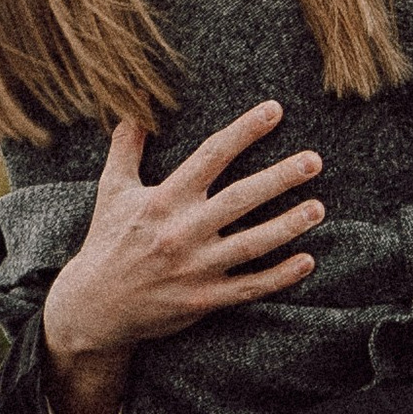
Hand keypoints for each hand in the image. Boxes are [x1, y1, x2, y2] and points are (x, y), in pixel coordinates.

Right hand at [40, 104, 324, 413]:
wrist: (94, 306)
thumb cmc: (107, 242)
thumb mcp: (111, 191)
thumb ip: (126, 149)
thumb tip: (134, 108)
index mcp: (163, 200)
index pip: (210, 156)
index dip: (244, 131)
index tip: (275, 111)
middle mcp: (182, 231)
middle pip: (240, 199)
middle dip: (280, 178)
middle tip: (314, 160)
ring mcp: (195, 268)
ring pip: (252, 244)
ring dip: (288, 226)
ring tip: (318, 208)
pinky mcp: (204, 300)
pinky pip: (249, 287)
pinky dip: (280, 276)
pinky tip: (307, 261)